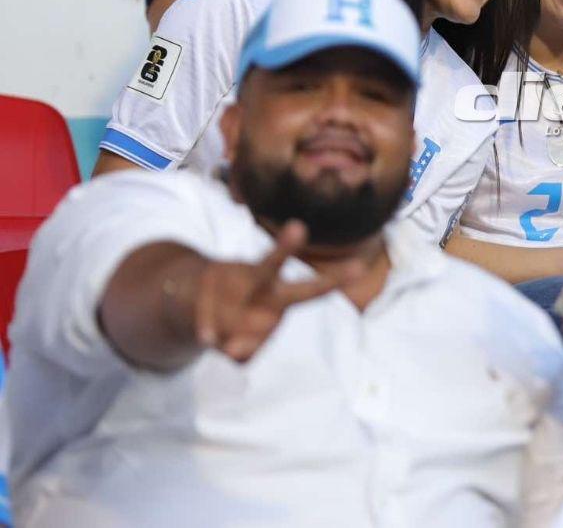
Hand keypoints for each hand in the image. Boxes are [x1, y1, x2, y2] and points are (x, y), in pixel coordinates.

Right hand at [187, 221, 357, 361]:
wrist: (186, 299)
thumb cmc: (234, 318)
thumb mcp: (245, 344)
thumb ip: (246, 349)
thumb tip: (233, 350)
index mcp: (278, 297)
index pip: (311, 291)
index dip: (335, 279)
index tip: (360, 267)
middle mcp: (257, 283)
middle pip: (271, 265)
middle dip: (283, 249)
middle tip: (298, 227)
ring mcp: (227, 280)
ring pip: (226, 280)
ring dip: (245, 281)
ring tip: (247, 298)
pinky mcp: (199, 285)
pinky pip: (206, 314)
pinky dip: (208, 327)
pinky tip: (208, 336)